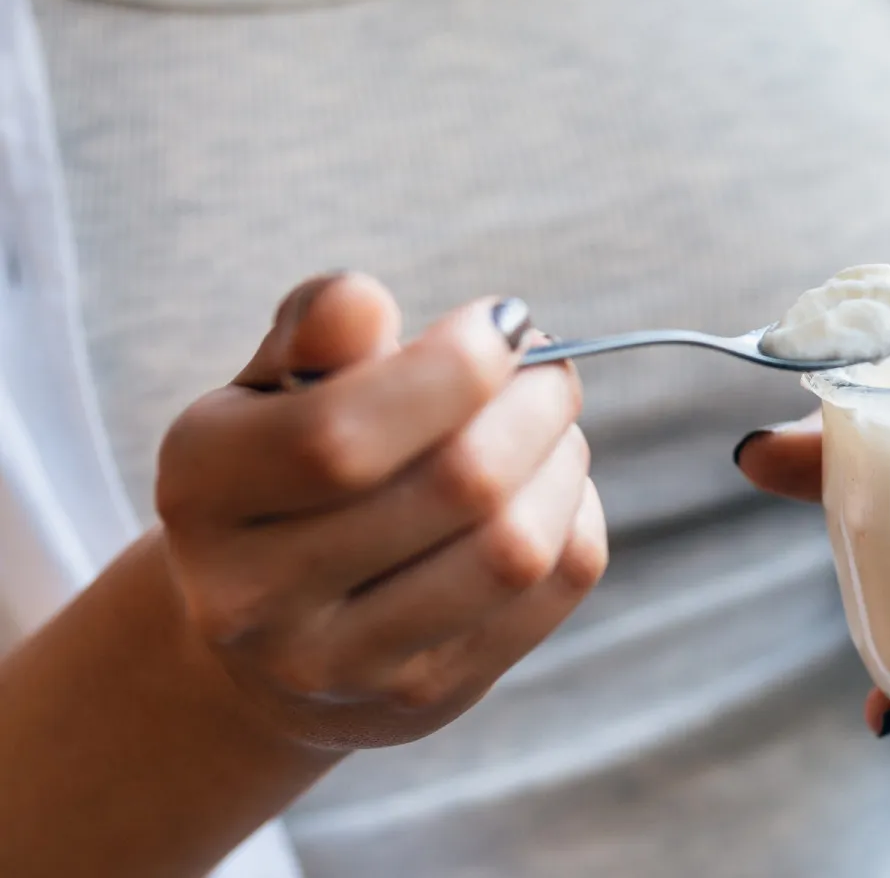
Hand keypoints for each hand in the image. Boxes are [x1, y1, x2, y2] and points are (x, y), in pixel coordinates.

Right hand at [155, 272, 606, 750]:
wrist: (262, 636)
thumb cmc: (286, 471)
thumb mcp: (272, 389)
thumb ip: (315, 333)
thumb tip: (362, 301)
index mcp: (203, 488)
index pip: (342, 434)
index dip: (454, 366)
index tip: (503, 321)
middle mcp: (256, 596)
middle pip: (456, 487)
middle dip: (533, 403)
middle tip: (548, 368)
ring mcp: (344, 665)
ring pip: (515, 547)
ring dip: (563, 460)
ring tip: (551, 424)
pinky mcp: (427, 697)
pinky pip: (553, 588)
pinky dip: (577, 517)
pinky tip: (551, 489)